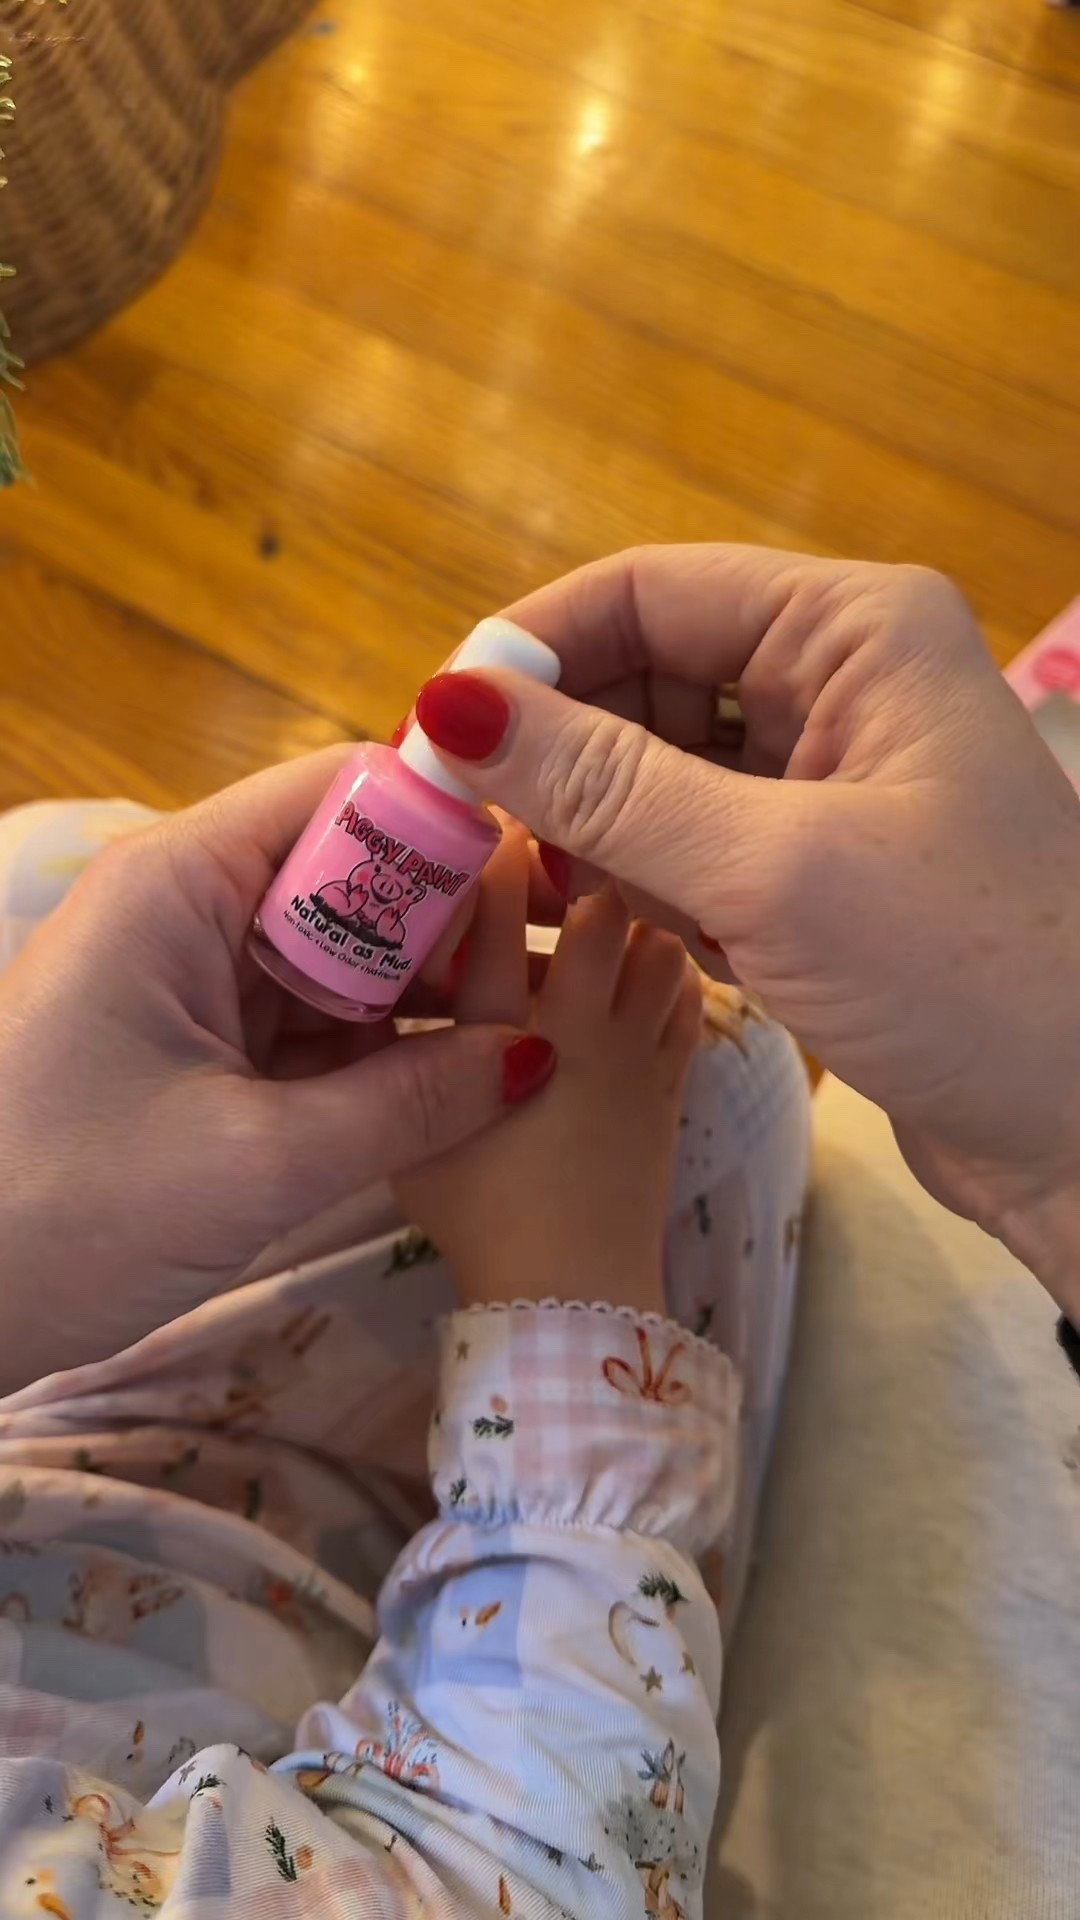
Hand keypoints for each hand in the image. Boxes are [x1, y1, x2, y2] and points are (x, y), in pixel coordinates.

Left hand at [0, 752, 554, 1391]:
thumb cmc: (62, 1210)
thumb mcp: (257, 1161)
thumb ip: (408, 1102)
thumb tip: (534, 1057)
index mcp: (181, 882)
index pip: (341, 792)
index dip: (450, 821)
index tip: (554, 874)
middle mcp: (188, 909)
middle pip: (351, 873)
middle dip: (455, 921)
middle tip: (565, 968)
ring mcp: (190, 983)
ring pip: (340, 958)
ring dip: (428, 997)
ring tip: (544, 1025)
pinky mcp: (194, 1054)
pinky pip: (310, 1028)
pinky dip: (379, 1054)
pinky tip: (465, 1080)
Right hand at [397, 860, 700, 1315]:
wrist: (570, 1291)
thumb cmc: (477, 1213)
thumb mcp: (411, 1136)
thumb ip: (395, 1055)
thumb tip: (381, 968)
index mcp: (500, 1041)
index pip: (498, 923)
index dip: (496, 861)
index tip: (489, 817)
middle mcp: (580, 1032)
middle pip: (598, 912)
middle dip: (581, 867)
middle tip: (560, 842)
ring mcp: (641, 1053)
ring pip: (657, 946)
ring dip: (634, 917)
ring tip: (604, 900)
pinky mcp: (675, 1078)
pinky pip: (687, 998)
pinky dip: (669, 969)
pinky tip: (643, 960)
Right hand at [411, 548, 1079, 1305]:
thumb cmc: (964, 974)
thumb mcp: (772, 867)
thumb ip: (606, 785)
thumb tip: (450, 704)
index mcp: (854, 631)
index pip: (650, 593)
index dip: (533, 650)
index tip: (430, 728)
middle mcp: (841, 686)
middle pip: (647, 678)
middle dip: (556, 746)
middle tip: (456, 823)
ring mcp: (830, 786)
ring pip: (659, 771)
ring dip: (591, 824)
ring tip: (531, 887)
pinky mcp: (817, 877)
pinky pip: (692, 847)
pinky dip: (639, 880)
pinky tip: (603, 923)